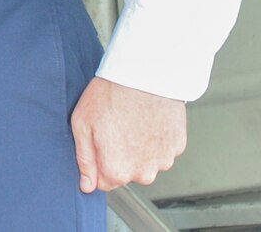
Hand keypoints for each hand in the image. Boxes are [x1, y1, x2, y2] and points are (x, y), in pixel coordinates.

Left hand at [71, 77, 184, 192]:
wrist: (144, 73)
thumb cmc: (110, 94)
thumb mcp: (82, 124)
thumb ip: (84, 160)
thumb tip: (87, 186)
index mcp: (117, 171)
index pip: (103, 181)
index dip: (98, 159)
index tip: (99, 139)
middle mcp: (143, 173)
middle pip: (126, 172)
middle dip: (119, 156)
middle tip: (115, 126)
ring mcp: (164, 160)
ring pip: (146, 162)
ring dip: (139, 148)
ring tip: (132, 119)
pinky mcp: (178, 146)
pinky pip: (162, 149)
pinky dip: (156, 138)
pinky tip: (147, 118)